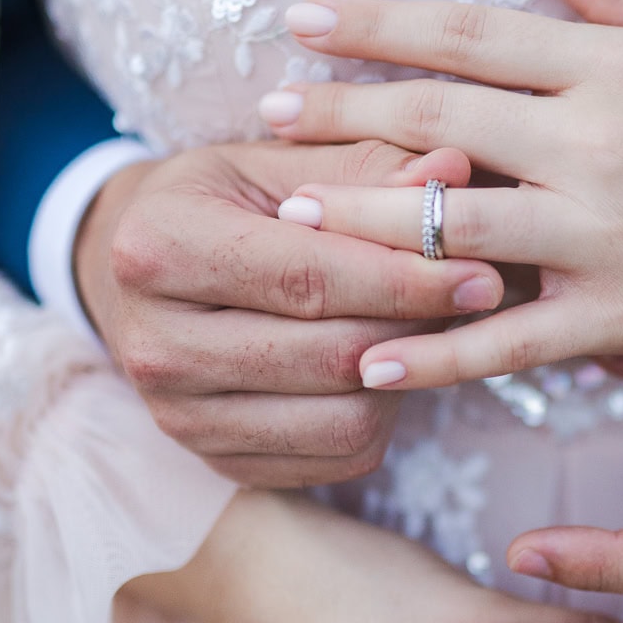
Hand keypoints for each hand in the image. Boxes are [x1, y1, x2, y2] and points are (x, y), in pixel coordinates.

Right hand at [76, 139, 502, 486]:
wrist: (143, 273)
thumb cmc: (223, 202)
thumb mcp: (278, 161)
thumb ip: (367, 166)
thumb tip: (455, 171)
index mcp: (159, 248)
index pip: (308, 277)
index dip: (405, 279)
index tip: (480, 271)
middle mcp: (154, 345)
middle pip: (330, 355)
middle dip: (417, 325)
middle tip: (478, 294)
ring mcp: (181, 416)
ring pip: (344, 418)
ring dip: (407, 374)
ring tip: (428, 324)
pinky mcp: (219, 461)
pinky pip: (338, 455)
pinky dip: (384, 412)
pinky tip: (388, 364)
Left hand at [258, 0, 622, 426]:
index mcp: (615, 67)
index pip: (471, 35)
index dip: (379, 23)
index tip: (305, 17)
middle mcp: (599, 144)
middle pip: (443, 121)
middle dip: (347, 112)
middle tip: (272, 110)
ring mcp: (606, 234)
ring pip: (455, 226)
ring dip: (360, 222)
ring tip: (287, 215)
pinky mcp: (622, 315)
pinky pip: (511, 339)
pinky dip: (439, 354)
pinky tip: (373, 359)